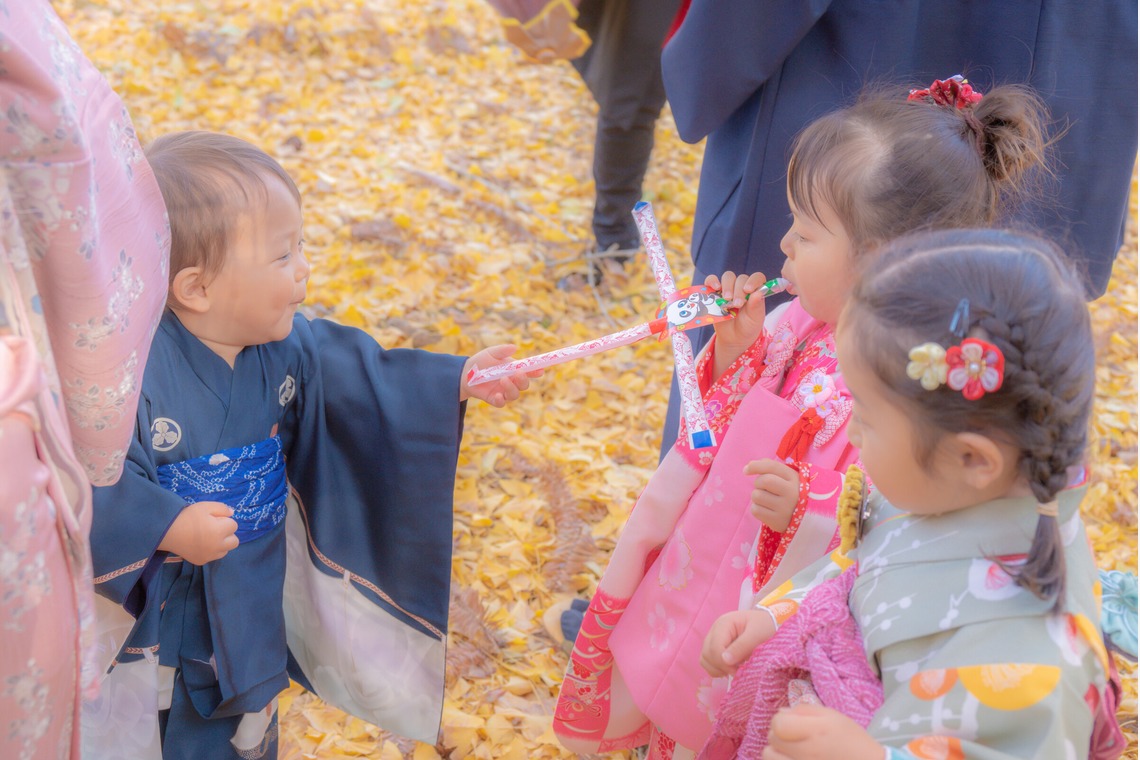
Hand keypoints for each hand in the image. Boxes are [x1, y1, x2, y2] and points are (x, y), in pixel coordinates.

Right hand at [158, 501, 238, 564]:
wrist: (166, 532)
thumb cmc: (186, 517)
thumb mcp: (204, 506)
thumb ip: (222, 508)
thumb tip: (232, 513)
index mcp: (219, 531)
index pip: (234, 525)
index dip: (224, 520)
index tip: (214, 518)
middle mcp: (217, 546)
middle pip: (234, 541)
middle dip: (228, 534)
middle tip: (214, 528)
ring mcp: (209, 556)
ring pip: (225, 550)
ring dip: (222, 543)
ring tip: (208, 536)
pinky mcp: (201, 561)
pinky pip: (214, 556)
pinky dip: (212, 550)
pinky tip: (201, 543)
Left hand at [460, 344, 540, 407]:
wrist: (465, 374)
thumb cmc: (481, 362)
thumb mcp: (491, 353)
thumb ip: (502, 350)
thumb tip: (515, 347)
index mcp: (514, 370)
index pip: (529, 371)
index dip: (536, 371)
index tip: (540, 370)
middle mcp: (512, 382)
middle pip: (524, 385)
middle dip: (524, 380)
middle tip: (518, 373)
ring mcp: (504, 391)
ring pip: (515, 394)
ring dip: (511, 387)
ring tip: (503, 379)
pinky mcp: (495, 399)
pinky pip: (502, 403)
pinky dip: (501, 400)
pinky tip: (497, 395)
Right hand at [700, 609, 775, 676]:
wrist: (771, 622)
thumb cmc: (766, 626)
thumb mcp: (757, 635)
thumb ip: (742, 646)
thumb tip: (725, 660)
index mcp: (724, 623)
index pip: (715, 647)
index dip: (724, 663)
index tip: (738, 670)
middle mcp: (715, 629)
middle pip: (707, 653)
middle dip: (721, 666)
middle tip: (738, 671)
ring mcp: (714, 638)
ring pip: (704, 659)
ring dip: (717, 668)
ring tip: (734, 669)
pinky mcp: (716, 646)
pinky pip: (708, 661)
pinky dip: (717, 668)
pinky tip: (730, 668)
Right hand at [705, 270, 769, 377]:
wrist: (733, 338)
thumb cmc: (748, 326)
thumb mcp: (755, 319)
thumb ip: (756, 306)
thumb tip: (758, 293)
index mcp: (755, 291)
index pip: (757, 278)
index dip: (753, 281)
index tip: (748, 290)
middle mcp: (742, 287)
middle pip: (740, 279)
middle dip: (738, 290)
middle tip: (737, 304)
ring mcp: (728, 288)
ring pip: (727, 277)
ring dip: (727, 286)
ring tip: (726, 299)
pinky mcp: (715, 292)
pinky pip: (711, 280)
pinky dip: (712, 281)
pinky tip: (715, 288)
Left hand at [745, 458, 799, 531]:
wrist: (805, 519)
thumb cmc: (790, 493)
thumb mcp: (787, 477)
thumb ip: (770, 467)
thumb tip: (749, 466)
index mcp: (794, 478)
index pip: (772, 466)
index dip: (755, 466)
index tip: (746, 470)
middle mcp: (792, 492)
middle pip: (764, 480)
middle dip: (758, 483)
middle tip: (762, 488)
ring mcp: (786, 508)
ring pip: (757, 495)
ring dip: (756, 496)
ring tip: (766, 500)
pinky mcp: (778, 522)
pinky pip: (755, 510)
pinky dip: (756, 509)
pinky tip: (766, 510)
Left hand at [764, 704, 883, 759]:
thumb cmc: (851, 740)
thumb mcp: (833, 716)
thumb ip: (804, 710)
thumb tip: (780, 712)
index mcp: (816, 731)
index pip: (778, 724)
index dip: (780, 721)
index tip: (790, 723)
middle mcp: (807, 752)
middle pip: (772, 740)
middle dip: (778, 735)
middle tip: (793, 737)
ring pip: (769, 756)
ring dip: (776, 752)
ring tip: (791, 751)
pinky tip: (793, 758)